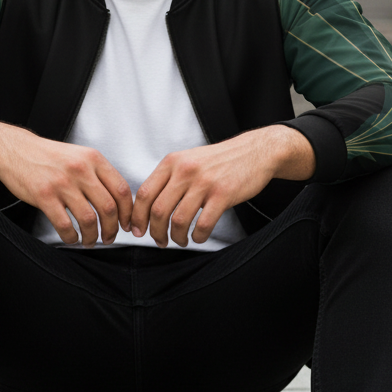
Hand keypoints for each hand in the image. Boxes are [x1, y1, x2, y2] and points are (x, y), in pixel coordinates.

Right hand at [0, 120, 131, 245]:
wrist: (14, 149)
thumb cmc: (48, 156)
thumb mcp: (79, 156)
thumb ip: (98, 174)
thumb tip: (118, 201)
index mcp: (93, 159)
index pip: (122, 190)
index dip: (128, 212)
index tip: (127, 224)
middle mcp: (81, 170)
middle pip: (109, 208)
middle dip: (113, 229)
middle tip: (110, 237)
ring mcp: (62, 183)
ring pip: (89, 219)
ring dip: (93, 236)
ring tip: (90, 240)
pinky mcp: (44, 196)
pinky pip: (65, 225)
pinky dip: (72, 237)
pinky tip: (72, 237)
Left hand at [130, 125, 314, 247]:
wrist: (254, 151)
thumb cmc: (219, 160)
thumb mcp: (187, 160)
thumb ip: (168, 179)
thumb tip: (147, 207)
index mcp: (172, 162)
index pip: (144, 193)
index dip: (137, 217)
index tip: (137, 230)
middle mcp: (185, 171)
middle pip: (158, 210)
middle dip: (154, 232)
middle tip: (159, 240)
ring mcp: (204, 182)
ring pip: (178, 220)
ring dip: (175, 237)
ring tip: (179, 240)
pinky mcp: (223, 194)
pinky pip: (203, 224)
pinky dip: (197, 237)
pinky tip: (198, 237)